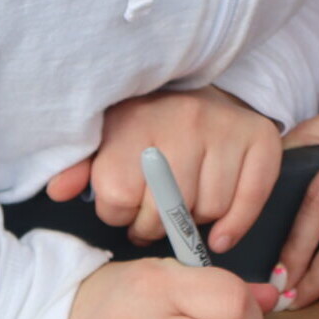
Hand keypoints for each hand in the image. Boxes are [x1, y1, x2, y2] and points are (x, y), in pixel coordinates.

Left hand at [44, 88, 282, 251]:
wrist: (200, 84)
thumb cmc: (145, 122)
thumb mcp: (104, 137)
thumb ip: (79, 167)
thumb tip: (58, 190)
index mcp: (136, 121)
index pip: (117, 197)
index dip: (117, 212)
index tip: (124, 204)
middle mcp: (183, 121)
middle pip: (165, 211)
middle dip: (154, 225)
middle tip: (154, 215)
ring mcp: (225, 128)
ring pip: (208, 209)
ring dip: (194, 221)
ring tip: (184, 206)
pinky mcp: (260, 138)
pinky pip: (250, 199)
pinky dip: (235, 225)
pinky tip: (219, 234)